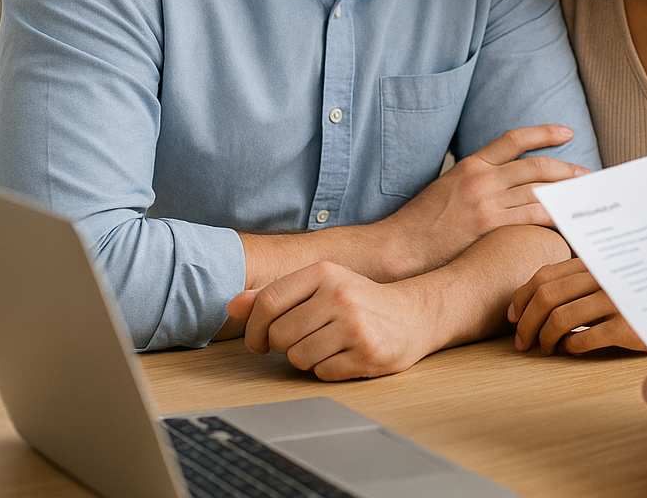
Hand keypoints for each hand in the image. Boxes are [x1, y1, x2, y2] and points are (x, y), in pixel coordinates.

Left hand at [228, 262, 441, 380]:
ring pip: (298, 358)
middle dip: (283, 346)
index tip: (260, 340)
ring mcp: (355, 326)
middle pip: (279, 335)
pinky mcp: (367, 354)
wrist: (414, 315)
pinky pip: (321, 373)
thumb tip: (232, 305)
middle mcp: (339, 296)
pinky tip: (344, 355)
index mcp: (324, 273)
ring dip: (306, 358)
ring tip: (327, 345)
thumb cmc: (360, 300)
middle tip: (303, 340)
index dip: (254, 329)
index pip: (268, 302)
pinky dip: (327, 369)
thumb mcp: (321, 285)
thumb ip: (276, 293)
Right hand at [379, 124, 587, 277]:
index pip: (514, 139)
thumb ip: (474, 181)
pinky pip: (534, 218)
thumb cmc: (419, 225)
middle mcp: (481, 178)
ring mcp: (487, 201)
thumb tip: (503, 183)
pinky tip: (569, 222)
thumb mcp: (444, 189)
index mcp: (470, 165)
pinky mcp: (490, 226)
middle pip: (536, 166)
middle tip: (589, 176)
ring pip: (539, 191)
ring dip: (567, 194)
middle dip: (568, 170)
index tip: (567, 132)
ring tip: (586, 199)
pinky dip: (555, 218)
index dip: (544, 133)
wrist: (397, 248)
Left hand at [508, 257, 646, 353]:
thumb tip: (536, 296)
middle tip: (522, 343)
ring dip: (543, 338)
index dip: (521, 298)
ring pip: (559, 319)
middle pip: (546, 298)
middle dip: (525, 324)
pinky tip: (570, 350)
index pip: (544, 276)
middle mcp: (604, 277)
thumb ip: (582, 279)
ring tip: (545, 348)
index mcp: (596, 263)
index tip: (513, 317)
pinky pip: (582, 339)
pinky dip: (568, 347)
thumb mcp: (613, 278)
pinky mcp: (627, 327)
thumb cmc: (643, 294)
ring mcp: (616, 301)